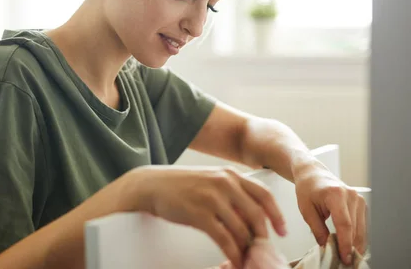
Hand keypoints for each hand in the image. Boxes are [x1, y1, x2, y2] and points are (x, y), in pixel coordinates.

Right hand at [127, 166, 286, 268]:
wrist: (151, 185)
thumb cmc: (180, 184)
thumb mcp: (209, 179)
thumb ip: (230, 190)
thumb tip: (250, 213)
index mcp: (230, 174)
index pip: (264, 194)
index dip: (277, 214)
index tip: (282, 230)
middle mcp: (224, 183)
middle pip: (256, 214)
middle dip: (263, 236)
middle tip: (263, 250)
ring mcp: (212, 198)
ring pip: (241, 229)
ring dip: (247, 249)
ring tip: (248, 259)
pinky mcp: (199, 214)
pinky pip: (224, 238)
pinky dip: (233, 253)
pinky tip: (235, 260)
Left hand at [294, 163, 366, 264]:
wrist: (313, 173)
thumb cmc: (307, 188)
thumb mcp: (306, 209)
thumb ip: (317, 229)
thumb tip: (327, 247)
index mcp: (335, 194)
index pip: (344, 224)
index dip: (345, 243)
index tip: (344, 257)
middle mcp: (351, 195)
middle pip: (355, 228)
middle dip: (350, 247)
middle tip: (343, 261)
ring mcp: (359, 198)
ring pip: (361, 228)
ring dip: (355, 243)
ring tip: (346, 255)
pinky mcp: (362, 203)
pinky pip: (362, 224)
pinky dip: (356, 235)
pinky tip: (350, 244)